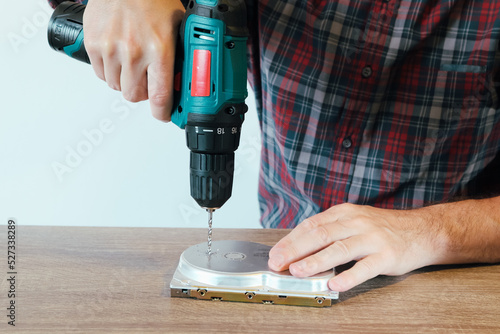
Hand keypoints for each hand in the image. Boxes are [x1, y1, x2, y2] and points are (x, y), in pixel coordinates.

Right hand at [83, 0, 184, 120]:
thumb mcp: (178, 26)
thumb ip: (180, 55)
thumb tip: (185, 79)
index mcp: (159, 49)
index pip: (160, 96)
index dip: (162, 112)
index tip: (164, 115)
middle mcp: (134, 52)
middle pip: (134, 96)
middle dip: (143, 93)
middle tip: (147, 81)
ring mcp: (111, 49)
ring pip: (116, 87)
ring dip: (125, 81)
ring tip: (132, 62)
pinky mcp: (94, 44)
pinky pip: (101, 74)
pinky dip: (109, 70)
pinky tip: (118, 55)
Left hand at [268, 203, 446, 291]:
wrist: (421, 230)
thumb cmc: (381, 228)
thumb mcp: (354, 220)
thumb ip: (330, 230)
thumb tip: (299, 247)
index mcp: (344, 213)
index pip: (311, 225)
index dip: (291, 240)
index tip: (275, 254)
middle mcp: (356, 222)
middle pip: (320, 234)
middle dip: (295, 249)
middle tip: (278, 263)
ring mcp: (372, 238)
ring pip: (339, 249)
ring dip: (316, 261)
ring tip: (298, 271)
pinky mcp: (386, 256)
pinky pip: (364, 267)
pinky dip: (347, 276)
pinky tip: (333, 284)